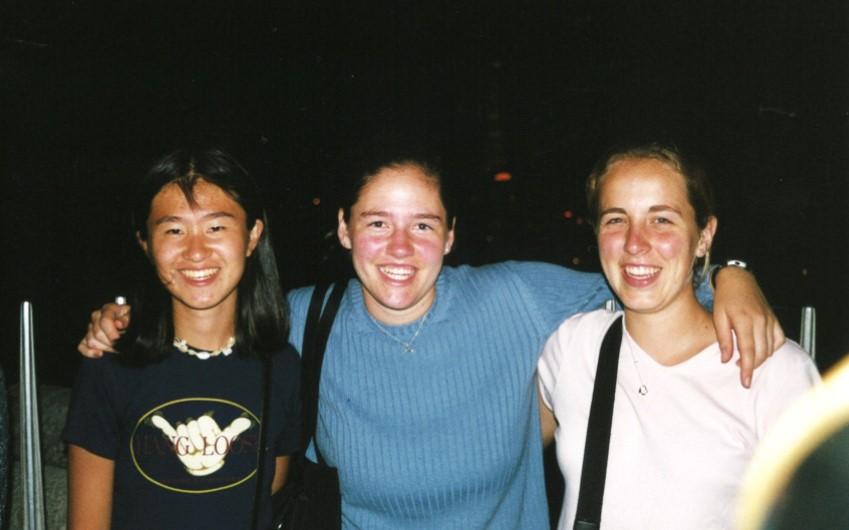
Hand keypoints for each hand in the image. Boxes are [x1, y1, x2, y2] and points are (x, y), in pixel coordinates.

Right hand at [77, 302, 131, 357]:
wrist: (128, 327)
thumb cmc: (130, 321)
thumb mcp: (132, 318)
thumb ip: (126, 320)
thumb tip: (119, 324)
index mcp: (109, 309)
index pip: (105, 320)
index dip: (111, 331)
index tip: (117, 338)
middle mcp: (97, 316)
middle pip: (97, 332)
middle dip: (110, 341)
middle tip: (119, 343)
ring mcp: (91, 327)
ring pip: (91, 340)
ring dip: (104, 347)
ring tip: (115, 346)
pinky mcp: (86, 337)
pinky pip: (82, 346)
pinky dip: (90, 352)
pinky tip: (99, 353)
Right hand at [150, 413, 252, 475]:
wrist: (205, 465)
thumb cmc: (217, 451)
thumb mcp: (226, 440)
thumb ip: (234, 429)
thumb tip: (247, 420)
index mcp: (205, 423)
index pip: (202, 421)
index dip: (206, 432)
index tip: (211, 442)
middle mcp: (195, 426)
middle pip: (190, 425)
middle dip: (196, 439)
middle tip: (201, 448)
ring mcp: (185, 433)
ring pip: (181, 431)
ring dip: (186, 443)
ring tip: (193, 451)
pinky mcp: (177, 441)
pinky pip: (168, 431)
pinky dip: (163, 426)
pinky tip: (156, 419)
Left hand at [712, 267, 784, 387]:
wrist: (738, 279)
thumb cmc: (725, 298)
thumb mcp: (718, 316)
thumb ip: (723, 339)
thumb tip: (725, 359)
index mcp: (744, 320)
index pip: (748, 351)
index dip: (746, 368)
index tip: (745, 382)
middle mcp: (760, 320)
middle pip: (761, 352)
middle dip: (753, 367)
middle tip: (743, 376)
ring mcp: (769, 319)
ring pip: (770, 348)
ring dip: (760, 359)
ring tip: (746, 363)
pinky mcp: (774, 318)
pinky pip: (779, 339)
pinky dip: (773, 349)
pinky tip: (762, 352)